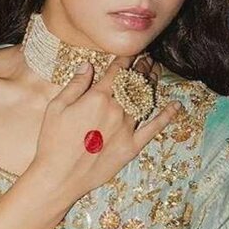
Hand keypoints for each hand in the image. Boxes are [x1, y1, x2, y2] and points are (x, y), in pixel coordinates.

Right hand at [31, 54, 180, 202]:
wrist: (59, 176)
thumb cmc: (52, 141)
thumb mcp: (56, 108)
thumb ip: (75, 85)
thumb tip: (88, 65)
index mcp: (97, 97)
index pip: (117, 71)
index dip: (125, 59)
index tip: (132, 52)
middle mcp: (116, 110)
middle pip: (134, 83)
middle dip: (141, 68)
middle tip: (147, 58)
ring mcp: (126, 128)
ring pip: (144, 100)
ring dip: (151, 83)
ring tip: (155, 71)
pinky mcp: (132, 146)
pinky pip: (153, 128)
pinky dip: (166, 116)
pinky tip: (175, 106)